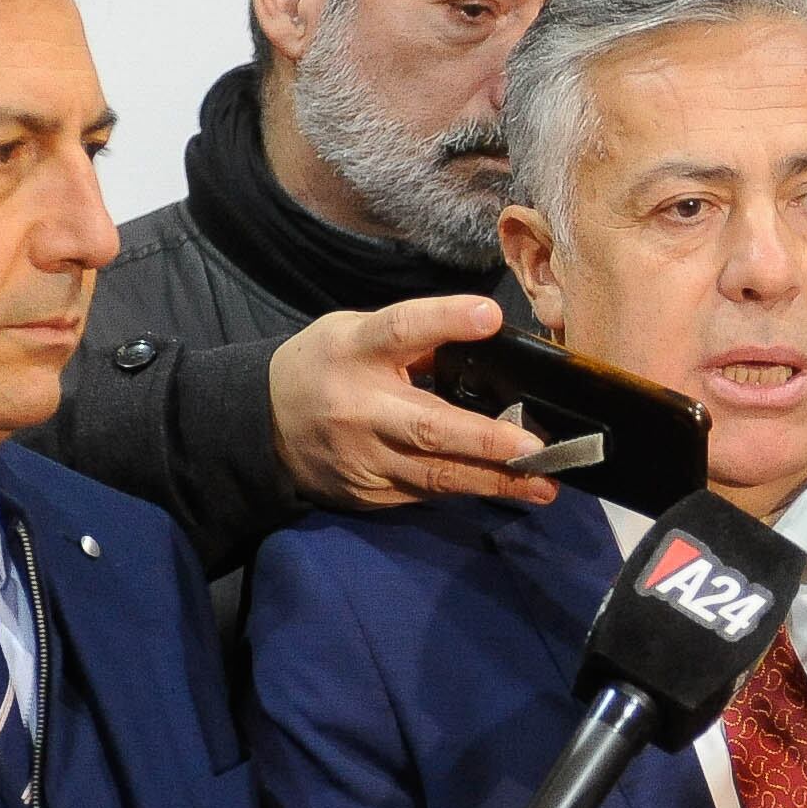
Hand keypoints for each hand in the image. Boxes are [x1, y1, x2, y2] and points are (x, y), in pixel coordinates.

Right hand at [265, 294, 563, 511]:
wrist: (263, 426)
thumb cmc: (326, 367)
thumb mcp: (355, 333)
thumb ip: (413, 337)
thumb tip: (486, 338)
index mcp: (354, 350)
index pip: (401, 330)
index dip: (445, 320)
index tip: (491, 315)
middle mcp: (359, 407)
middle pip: (427, 426)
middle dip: (487, 440)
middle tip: (537, 448)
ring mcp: (363, 457)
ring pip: (435, 473)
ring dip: (494, 480)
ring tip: (543, 483)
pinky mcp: (368, 492)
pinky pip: (426, 490)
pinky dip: (467, 487)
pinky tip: (506, 486)